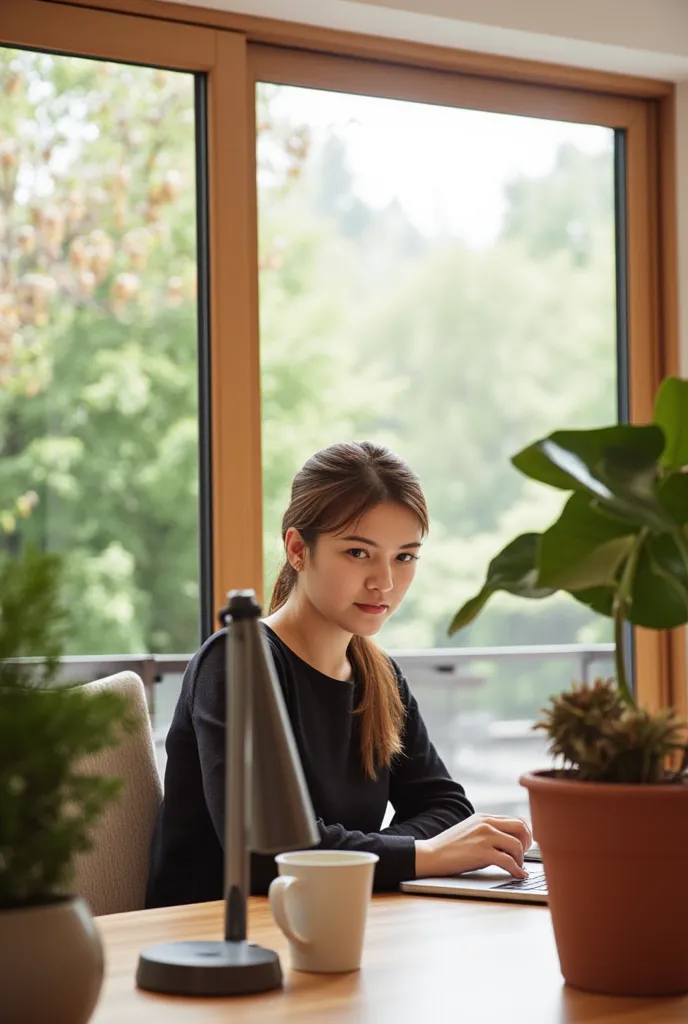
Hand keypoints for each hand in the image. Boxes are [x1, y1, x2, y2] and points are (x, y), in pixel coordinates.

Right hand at [414, 813, 532, 879]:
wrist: (431, 854)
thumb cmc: (450, 847)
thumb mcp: (471, 831)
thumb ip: (488, 832)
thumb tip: (510, 843)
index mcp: (484, 817)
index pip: (516, 819)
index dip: (526, 834)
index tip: (525, 846)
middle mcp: (486, 823)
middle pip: (521, 827)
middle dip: (528, 843)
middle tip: (523, 856)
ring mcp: (484, 836)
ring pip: (516, 845)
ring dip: (521, 859)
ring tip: (517, 867)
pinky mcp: (481, 852)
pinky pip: (508, 861)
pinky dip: (516, 870)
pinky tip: (517, 875)